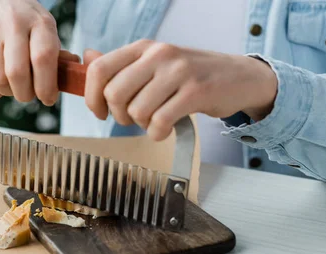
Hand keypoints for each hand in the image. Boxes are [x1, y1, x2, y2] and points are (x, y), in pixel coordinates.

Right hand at [0, 0, 70, 105]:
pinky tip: (1, 85)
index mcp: (39, 22)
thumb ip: (58, 56)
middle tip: (30, 94)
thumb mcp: (46, 30)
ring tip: (15, 87)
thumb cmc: (27, 21)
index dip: (46, 86)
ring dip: (9, 93)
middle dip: (26, 94)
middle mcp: (13, 24)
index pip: (43, 58)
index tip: (48, 98)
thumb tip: (70, 79)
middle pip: (17, 73)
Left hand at [83, 40, 277, 140]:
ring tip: (155, 119)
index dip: (92, 96)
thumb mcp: (154, 63)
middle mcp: (158, 55)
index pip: (100, 69)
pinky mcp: (195, 92)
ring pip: (137, 111)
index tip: (99, 111)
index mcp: (143, 48)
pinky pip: (160, 122)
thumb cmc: (189, 75)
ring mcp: (178, 72)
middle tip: (133, 118)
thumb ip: (121, 64)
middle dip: (118, 115)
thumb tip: (87, 58)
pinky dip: (158, 133)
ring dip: (142, 125)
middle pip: (115, 93)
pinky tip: (165, 128)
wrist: (237, 76)